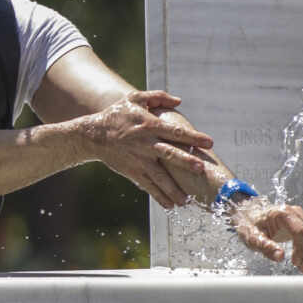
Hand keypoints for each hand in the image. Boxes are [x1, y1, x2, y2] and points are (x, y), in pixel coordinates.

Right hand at [81, 90, 213, 208]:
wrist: (93, 134)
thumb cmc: (117, 114)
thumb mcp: (135, 99)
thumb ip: (158, 97)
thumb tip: (180, 101)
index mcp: (149, 125)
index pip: (175, 132)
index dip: (193, 137)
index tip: (209, 143)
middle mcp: (146, 144)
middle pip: (169, 154)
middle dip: (186, 162)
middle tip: (201, 169)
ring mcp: (139, 160)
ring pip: (159, 176)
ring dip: (173, 189)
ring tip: (187, 201)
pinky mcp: (133, 172)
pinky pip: (148, 186)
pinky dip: (159, 196)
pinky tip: (171, 205)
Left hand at [228, 202, 302, 272]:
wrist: (249, 214)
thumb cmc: (249, 224)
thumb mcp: (252, 237)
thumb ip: (265, 246)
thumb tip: (280, 257)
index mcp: (283, 214)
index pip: (301, 232)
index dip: (301, 250)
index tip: (295, 263)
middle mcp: (296, 213)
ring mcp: (302, 217)